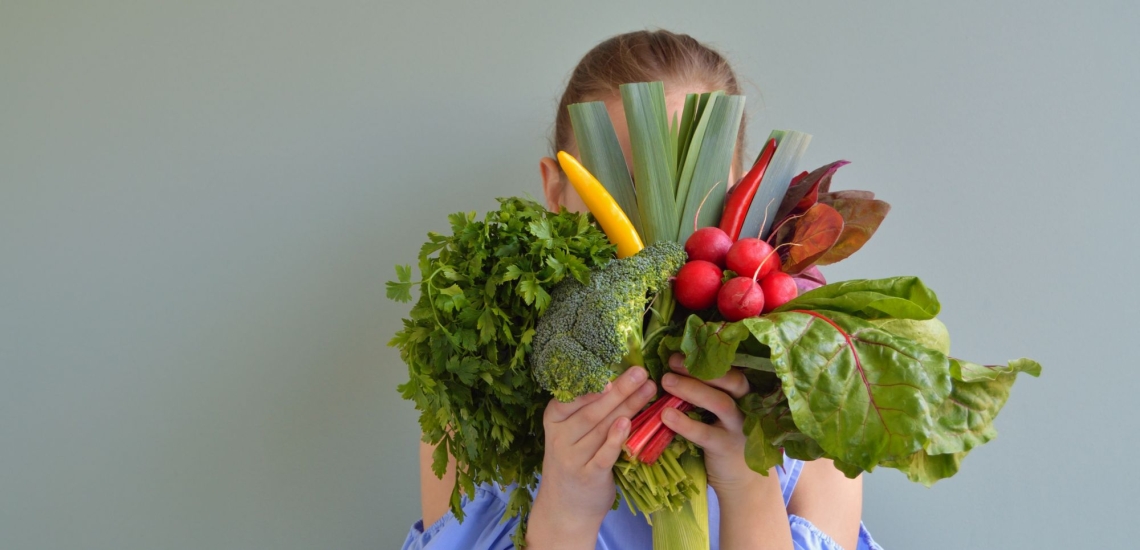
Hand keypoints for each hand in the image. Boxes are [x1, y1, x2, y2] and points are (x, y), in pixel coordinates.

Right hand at [526, 366, 655, 548]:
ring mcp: (573, 458)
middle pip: (593, 410)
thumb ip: (587, 410)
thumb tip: (618, 378)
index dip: (591, 383)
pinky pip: (604, 454)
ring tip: (648, 389)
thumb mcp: (570, 434)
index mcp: (554, 420)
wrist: (565, 509)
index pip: (571, 397)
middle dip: (619, 389)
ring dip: (628, 407)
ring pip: (602, 428)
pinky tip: (627, 423)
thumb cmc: (574, 462)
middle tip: (640, 372)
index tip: (610, 369)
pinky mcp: (589, 476)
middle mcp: (560, 438)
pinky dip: (615, 438)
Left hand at [660, 353, 792, 548]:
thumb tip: (672, 366)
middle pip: (731, 380)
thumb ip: (705, 391)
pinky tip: (666, 416)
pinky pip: (706, 434)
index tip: (682, 349)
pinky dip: (685, 424)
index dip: (708, 356)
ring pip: (720, 403)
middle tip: (672, 362)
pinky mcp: (726, 448)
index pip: (731, 367)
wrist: (743, 481)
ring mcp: (738, 427)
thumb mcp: (720, 412)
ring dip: (692, 390)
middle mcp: (746, 406)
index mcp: (743, 393)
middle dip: (700, 369)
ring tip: (666, 382)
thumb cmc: (724, 436)